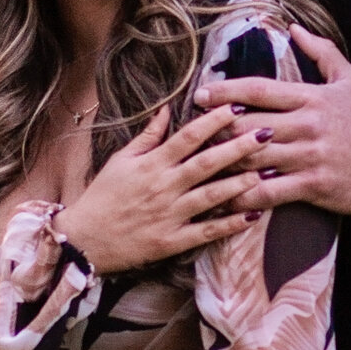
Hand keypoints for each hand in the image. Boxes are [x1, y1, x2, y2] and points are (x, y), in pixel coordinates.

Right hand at [58, 106, 256, 272]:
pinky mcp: (172, 241)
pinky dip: (229, 224)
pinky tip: (252, 214)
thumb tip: (168, 108)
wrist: (83, 240)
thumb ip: (147, 136)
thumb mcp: (120, 160)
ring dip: (240, 183)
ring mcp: (169, 215)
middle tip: (266, 134)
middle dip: (238, 147)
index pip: (187, 137)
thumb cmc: (102, 196)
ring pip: (211, 196)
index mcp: (151, 164)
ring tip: (267, 171)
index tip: (236, 108)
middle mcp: (163, 187)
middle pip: (206, 163)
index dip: (213, 121)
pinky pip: (206, 232)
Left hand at [194, 33, 350, 217]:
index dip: (225, 90)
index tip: (201, 94)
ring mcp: (307, 156)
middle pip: (247, 124)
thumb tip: (293, 28)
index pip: (258, 89)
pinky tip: (225, 197)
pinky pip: (268, 192)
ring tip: (200, 164)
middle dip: (216, 129)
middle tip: (193, 133)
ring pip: (252, 158)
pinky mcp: (311, 186)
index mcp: (311, 97)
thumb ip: (321, 52)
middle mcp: (306, 125)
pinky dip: (243, 195)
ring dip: (223, 162)